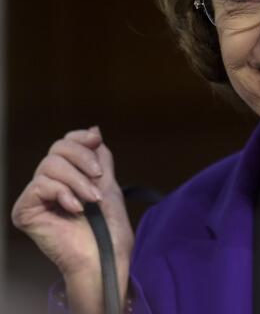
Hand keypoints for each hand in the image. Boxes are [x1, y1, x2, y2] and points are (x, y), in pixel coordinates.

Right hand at [11, 126, 134, 311]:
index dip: (80, 139)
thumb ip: (99, 157)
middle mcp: (48, 183)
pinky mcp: (25, 211)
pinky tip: (75, 208)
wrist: (105, 255)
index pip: (64, 143)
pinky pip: (40, 185)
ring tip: (92, 200)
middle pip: (57, 148)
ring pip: (50, 165)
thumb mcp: (108, 183)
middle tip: (99, 179)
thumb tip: (93, 130)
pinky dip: (62, 193)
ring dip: (78, 181)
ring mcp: (35, 198)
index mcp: (67, 175)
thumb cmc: (108, 227)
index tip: (96, 141)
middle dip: (83, 160)